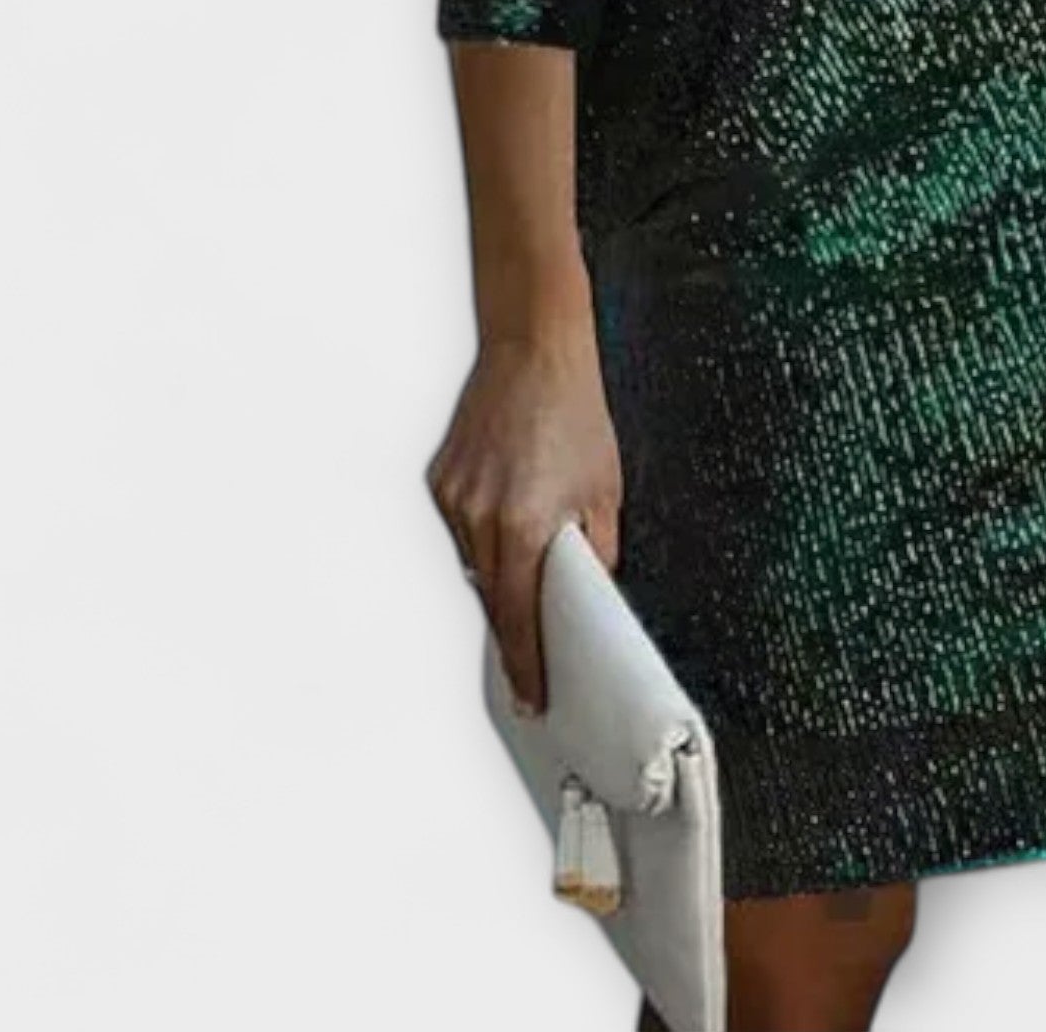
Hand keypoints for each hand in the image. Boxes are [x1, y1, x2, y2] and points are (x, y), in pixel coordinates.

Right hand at [426, 318, 623, 715]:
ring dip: (502, 567)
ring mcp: (453, 498)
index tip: (531, 697)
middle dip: (516, 619)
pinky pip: (462, 525)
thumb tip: (590, 590)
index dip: (526, 664)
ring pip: (476, 560)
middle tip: (539, 641)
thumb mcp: (604, 487)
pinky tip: (511, 503)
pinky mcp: (441, 479)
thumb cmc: (574, 410)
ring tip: (533, 543)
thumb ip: (596, 548)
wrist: (534, 348)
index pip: (519, 618)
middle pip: (494, 594)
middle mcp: (479, 518)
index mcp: (524, 526)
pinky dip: (485, 530)